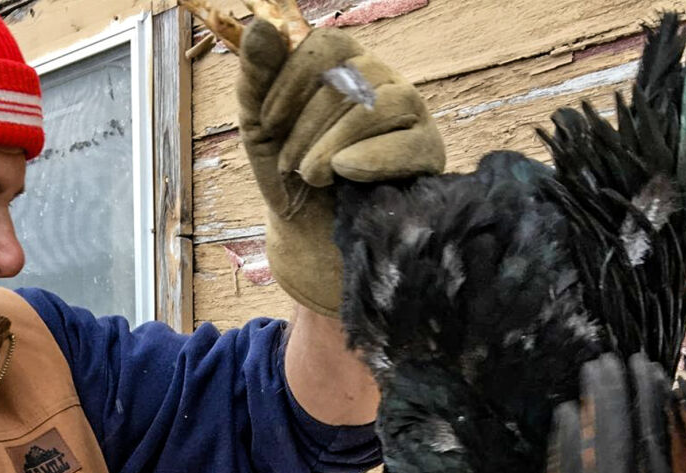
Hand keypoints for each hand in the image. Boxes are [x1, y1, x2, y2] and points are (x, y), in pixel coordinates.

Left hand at [236, 19, 444, 316]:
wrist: (310, 234)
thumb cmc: (288, 174)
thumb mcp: (260, 127)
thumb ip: (257, 76)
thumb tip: (260, 25)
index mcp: (343, 64)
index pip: (327, 44)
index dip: (293, 79)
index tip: (268, 121)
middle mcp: (381, 79)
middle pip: (349, 77)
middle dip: (307, 126)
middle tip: (290, 165)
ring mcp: (410, 112)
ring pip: (378, 105)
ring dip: (333, 144)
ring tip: (313, 175)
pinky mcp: (428, 150)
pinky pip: (406, 142)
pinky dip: (370, 157)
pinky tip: (344, 172)